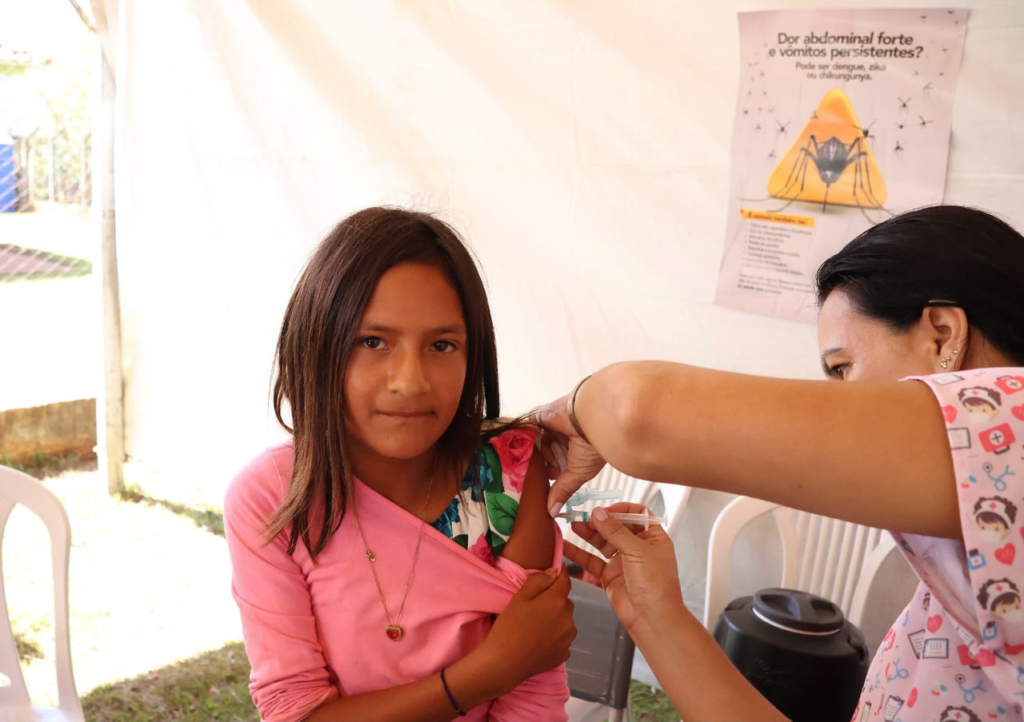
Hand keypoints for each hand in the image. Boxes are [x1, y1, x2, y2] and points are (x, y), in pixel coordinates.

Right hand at [483, 566, 576, 689]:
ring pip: (565, 621)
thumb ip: (539, 580)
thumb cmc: (509, 627)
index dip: (560, 573)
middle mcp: (568, 619)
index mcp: (557, 602)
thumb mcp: (519, 597)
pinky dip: (554, 637)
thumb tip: (553, 572)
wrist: (504, 663)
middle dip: (554, 600)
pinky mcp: (564, 654)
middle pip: (565, 602)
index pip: (565, 580)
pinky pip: (562, 639)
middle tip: (534, 607)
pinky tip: (538, 641)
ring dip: (556, 619)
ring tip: (535, 626)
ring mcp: (568, 639)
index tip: (555, 570)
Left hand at [528, 395, 606, 514]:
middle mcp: (561, 442)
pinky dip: (527, 439)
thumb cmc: (591, 448)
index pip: (554, 468)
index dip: (547, 476)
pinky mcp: (539, 417)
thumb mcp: (579, 474)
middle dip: (538, 466)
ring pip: (534, 444)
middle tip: (532, 475)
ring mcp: (550, 429)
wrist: (590, 420)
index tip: (542, 485)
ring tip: (539, 458)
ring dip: (535, 453)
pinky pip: (528, 429)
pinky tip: (526, 447)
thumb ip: (563, 491)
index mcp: (572, 454)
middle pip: (542, 456)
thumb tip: (553, 512)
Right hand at [563, 503, 684, 632]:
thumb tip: (598, 513)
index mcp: (653, 538)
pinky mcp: (609, 575)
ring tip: (574, 525)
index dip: (622, 510)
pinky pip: (592, 560)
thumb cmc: (656, 584)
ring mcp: (623, 561)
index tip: (606, 510)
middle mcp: (638, 547)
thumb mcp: (637, 551)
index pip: (637, 515)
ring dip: (589, 534)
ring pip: (603, 542)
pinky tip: (566, 545)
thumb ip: (615, 531)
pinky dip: (579, 553)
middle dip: (601, 521)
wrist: (652, 618)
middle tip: (584, 517)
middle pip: (616, 527)